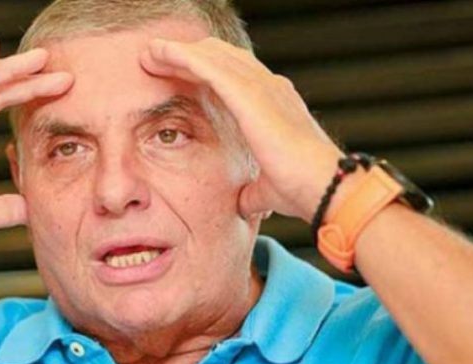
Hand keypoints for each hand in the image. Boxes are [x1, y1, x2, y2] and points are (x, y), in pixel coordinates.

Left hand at [140, 37, 343, 222]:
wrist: (322, 185)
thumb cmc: (301, 189)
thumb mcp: (267, 188)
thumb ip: (253, 190)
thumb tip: (245, 203)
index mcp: (273, 106)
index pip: (233, 77)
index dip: (205, 72)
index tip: (177, 74)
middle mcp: (269, 88)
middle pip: (220, 59)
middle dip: (187, 56)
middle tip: (156, 58)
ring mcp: (260, 87)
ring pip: (211, 56)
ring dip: (177, 52)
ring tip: (150, 52)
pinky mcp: (248, 94)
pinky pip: (207, 66)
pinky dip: (180, 57)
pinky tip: (159, 54)